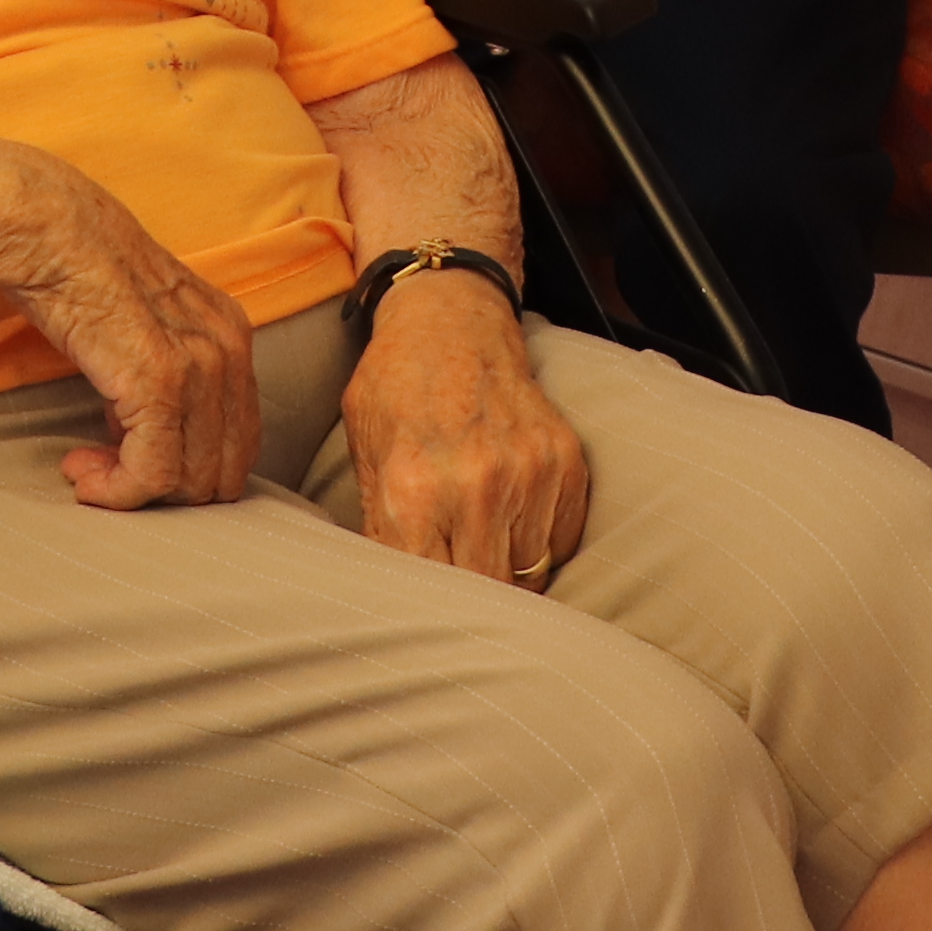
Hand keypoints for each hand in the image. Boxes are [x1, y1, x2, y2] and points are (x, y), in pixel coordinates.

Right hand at [0, 140, 259, 509]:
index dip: (184, 466)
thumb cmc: (83, 268)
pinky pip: (152, 473)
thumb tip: (152, 434)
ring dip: (133, 490)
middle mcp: (229, 351)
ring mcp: (199, 368)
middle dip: (164, 489)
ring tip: (85, 467)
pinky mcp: (158, 385)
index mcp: (231, 335)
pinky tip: (83, 474)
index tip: (127, 456)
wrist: (50, 230)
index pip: (237, 440)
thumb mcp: (147, 323)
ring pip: (191, 482)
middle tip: (102, 468)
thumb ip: (165, 376)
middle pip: (223, 471)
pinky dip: (118, 491)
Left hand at [340, 272, 589, 587]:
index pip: (434, 591)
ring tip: (484, 544)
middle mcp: (477, 484)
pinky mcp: (565, 460)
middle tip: (461, 589)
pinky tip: (514, 517)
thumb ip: (381, 528)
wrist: (452, 319)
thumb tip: (399, 595)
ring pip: (531, 574)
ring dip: (509, 570)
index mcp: (415, 489)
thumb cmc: (397, 388)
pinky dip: (542, 542)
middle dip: (474, 598)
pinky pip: (563, 541)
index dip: (431, 608)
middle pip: (489, 592)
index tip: (431, 611)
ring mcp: (529, 471)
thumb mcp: (366, 454)